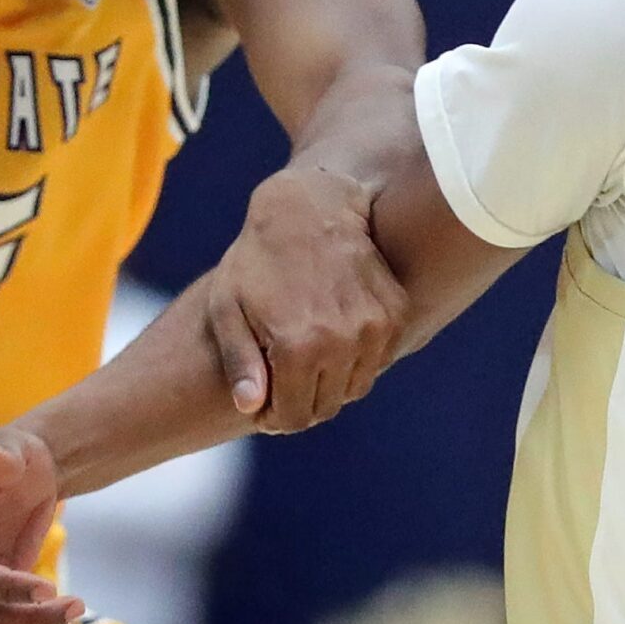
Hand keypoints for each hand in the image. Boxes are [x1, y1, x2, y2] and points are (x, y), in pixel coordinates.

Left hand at [205, 164, 408, 433]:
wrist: (309, 205)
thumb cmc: (257, 256)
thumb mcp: (229, 305)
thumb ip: (239, 361)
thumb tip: (252, 407)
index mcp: (298, 346)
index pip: (294, 416)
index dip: (275, 419)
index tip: (265, 406)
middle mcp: (342, 341)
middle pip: (326, 407)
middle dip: (303, 404)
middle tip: (285, 383)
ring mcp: (374, 326)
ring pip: (354, 386)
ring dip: (331, 382)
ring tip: (307, 359)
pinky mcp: (395, 311)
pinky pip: (378, 358)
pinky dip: (357, 357)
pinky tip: (333, 336)